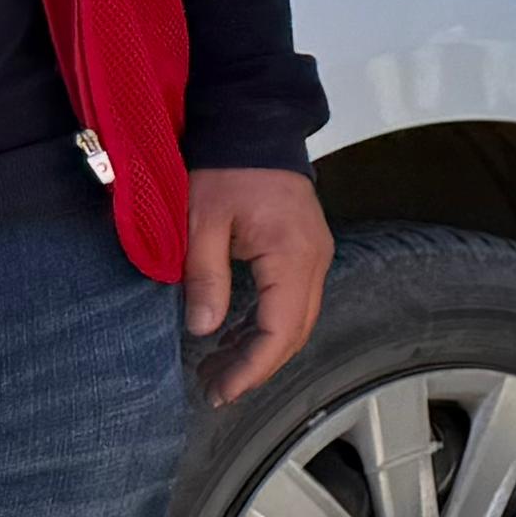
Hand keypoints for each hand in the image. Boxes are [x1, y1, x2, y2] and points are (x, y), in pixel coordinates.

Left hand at [184, 165, 332, 403]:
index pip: (280, 328)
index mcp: (292, 255)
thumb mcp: (201, 223)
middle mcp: (314, 261)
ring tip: (218, 368)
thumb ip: (205, 278)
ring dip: (261, 348)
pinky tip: (234, 336)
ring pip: (297, 319)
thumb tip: (204, 329)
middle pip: (295, 331)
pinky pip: (292, 300)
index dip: (252, 367)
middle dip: (257, 366)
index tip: (221, 390)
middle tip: (216, 389)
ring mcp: (314, 256)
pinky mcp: (304, 251)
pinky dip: (266, 325)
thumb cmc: (226, 170)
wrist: (253, 126)